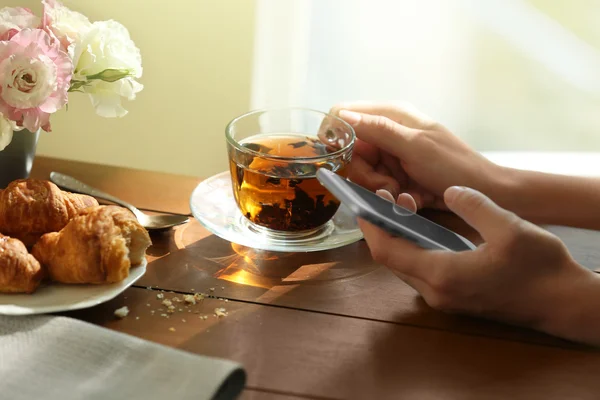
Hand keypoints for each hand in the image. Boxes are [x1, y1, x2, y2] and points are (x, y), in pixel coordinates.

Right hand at [330, 102, 507, 209]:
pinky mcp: (396, 177)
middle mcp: (387, 133)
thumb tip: (342, 115)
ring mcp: (391, 157)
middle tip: (388, 185)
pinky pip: (377, 187)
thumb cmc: (454, 166)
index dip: (336, 135)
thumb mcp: (415, 146)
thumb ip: (378, 129)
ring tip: (404, 193)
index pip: (343, 114)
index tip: (342, 158)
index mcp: (391, 115)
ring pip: (361, 174)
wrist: (484, 194)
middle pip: (349, 151)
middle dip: (365, 173)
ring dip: (380, 188)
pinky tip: (411, 198)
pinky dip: (391, 197)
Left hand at [359, 186, 599, 344]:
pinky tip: (424, 228)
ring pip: (406, 265)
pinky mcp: (455, 297)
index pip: (387, 251)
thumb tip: (449, 191)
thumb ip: (473, 205)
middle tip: (386, 197)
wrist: (564, 304)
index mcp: (442, 275)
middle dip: (383, 228)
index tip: (362, 203)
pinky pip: (422, 270)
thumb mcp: (508, 227)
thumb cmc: (540, 269)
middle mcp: (436, 292)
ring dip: (400, 237)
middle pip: (392, 259)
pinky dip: (415, 248)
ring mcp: (445, 298)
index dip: (370, 226)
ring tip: (404, 206)